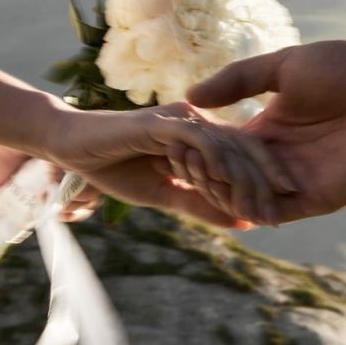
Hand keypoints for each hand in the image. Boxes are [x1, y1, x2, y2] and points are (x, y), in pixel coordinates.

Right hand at [45, 102, 289, 226]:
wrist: (70, 145)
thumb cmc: (115, 168)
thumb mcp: (167, 194)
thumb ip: (202, 205)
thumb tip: (242, 225)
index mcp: (203, 137)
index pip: (243, 158)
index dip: (261, 185)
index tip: (275, 216)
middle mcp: (199, 122)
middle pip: (243, 151)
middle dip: (261, 186)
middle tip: (274, 218)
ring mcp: (183, 119)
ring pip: (227, 147)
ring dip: (245, 180)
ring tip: (258, 210)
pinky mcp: (164, 121)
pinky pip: (199, 141)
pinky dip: (216, 164)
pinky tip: (229, 187)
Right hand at [187, 41, 345, 222]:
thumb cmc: (345, 70)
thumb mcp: (283, 66)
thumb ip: (238, 80)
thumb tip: (188, 96)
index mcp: (270, 127)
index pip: (226, 146)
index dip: (201, 147)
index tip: (172, 144)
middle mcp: (279, 157)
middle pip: (233, 174)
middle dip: (207, 173)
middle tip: (179, 168)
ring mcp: (297, 180)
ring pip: (251, 196)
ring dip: (225, 193)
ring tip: (199, 183)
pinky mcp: (318, 197)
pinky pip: (279, 210)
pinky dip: (255, 210)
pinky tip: (232, 202)